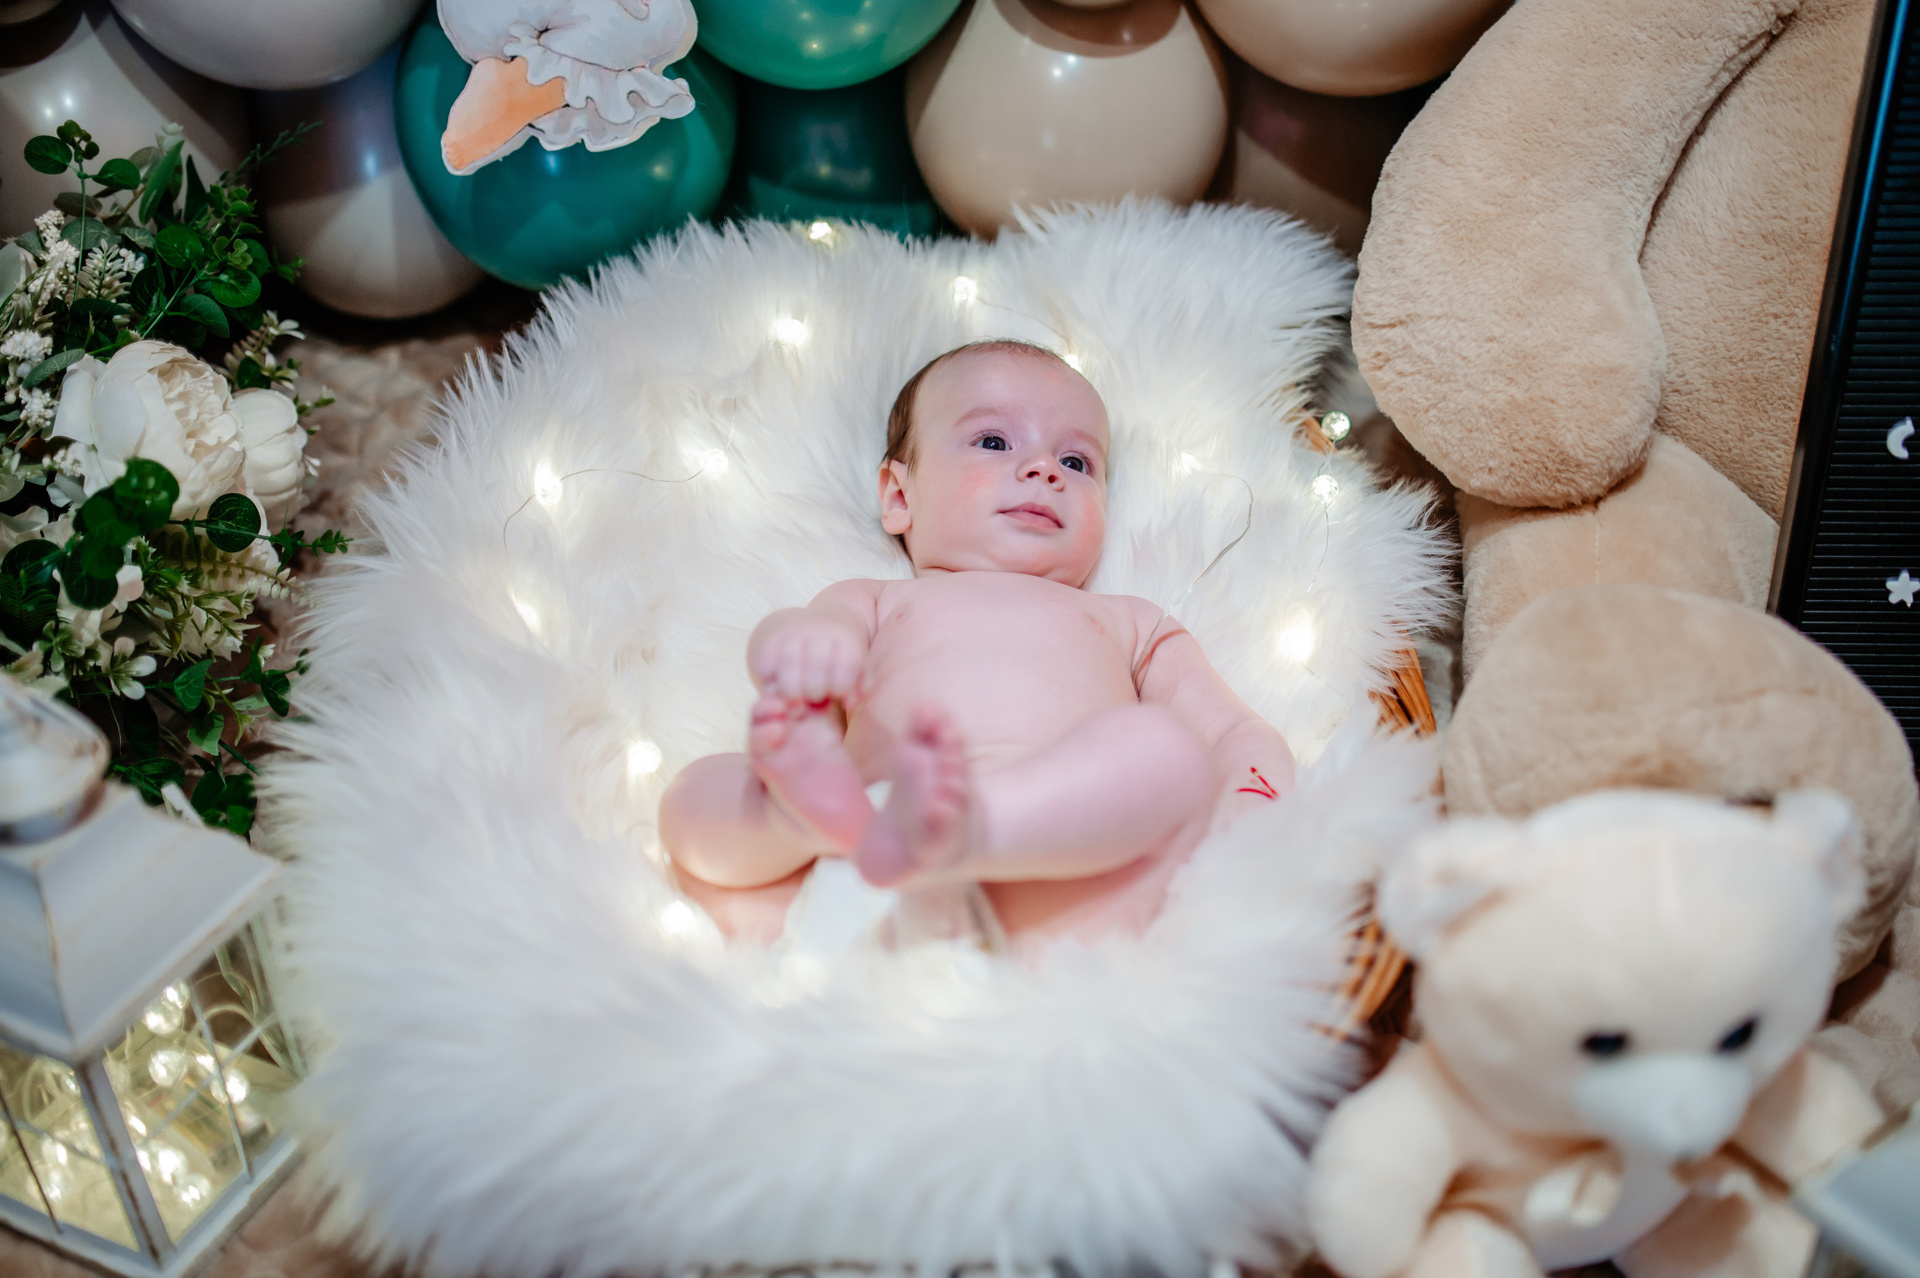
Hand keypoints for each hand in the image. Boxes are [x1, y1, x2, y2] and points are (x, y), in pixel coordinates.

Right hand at [752, 616, 866, 705]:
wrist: (817, 624)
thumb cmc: (839, 658)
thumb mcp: (856, 668)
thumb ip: (858, 689)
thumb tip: (849, 704)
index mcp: (845, 637)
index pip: (846, 663)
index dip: (840, 686)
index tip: (836, 694)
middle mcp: (819, 630)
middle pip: (816, 663)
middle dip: (815, 690)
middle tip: (814, 699)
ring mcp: (792, 632)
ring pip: (789, 663)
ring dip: (792, 690)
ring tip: (796, 701)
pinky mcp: (770, 638)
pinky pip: (766, 661)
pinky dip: (770, 678)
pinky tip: (778, 686)